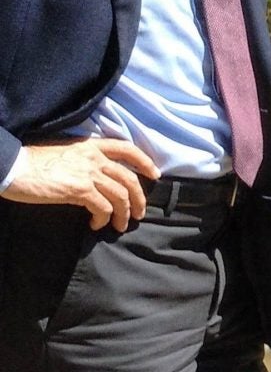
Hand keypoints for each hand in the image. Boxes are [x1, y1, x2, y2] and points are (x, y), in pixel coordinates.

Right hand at [2, 138, 158, 229]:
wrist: (12, 167)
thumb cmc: (33, 163)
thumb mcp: (64, 154)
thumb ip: (84, 162)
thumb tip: (96, 180)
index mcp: (90, 146)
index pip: (126, 148)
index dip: (144, 162)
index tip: (155, 175)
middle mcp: (94, 157)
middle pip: (129, 179)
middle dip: (139, 199)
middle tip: (139, 214)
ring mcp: (88, 173)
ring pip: (121, 196)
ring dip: (124, 214)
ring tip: (119, 225)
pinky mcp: (80, 189)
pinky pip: (103, 208)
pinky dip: (103, 219)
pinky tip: (95, 224)